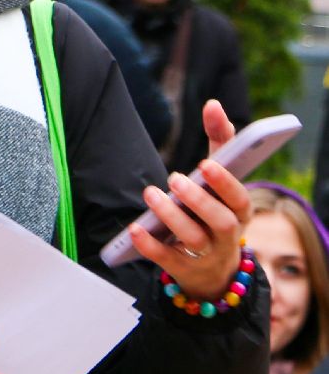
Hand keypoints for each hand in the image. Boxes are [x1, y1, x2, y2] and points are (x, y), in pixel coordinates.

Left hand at [130, 101, 250, 300]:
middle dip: (198, 199)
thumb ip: (220, 143)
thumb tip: (212, 104)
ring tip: (151, 193)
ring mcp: (206, 254)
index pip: (239, 197)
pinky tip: (134, 228)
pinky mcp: (183, 268)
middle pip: (220, 220)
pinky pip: (167, 258)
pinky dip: (150, 245)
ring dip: (172, 217)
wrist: (212, 267)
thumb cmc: (214, 209)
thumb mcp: (219, 180)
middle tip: (174, 178)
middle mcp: (228, 235)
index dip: (224, 182)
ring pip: (193, 239)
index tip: (205, 164)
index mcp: (240, 211)